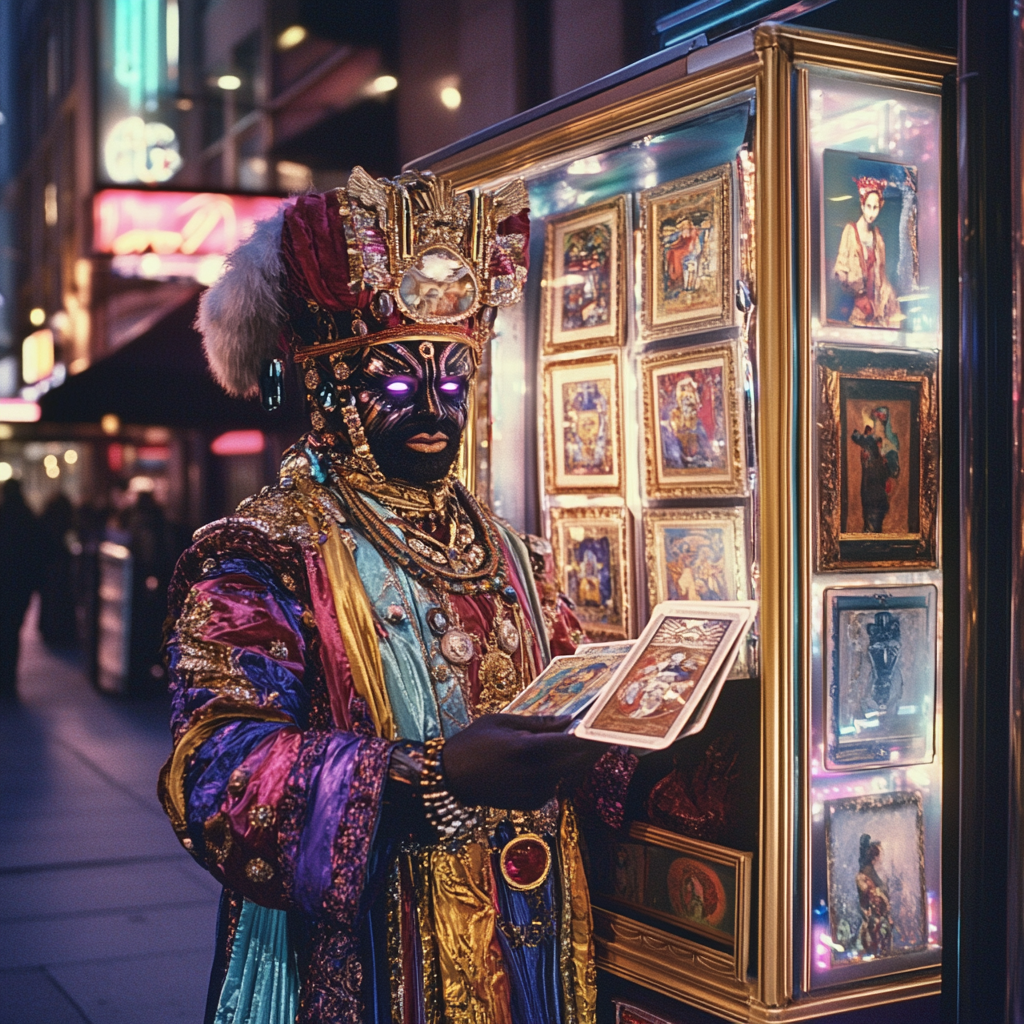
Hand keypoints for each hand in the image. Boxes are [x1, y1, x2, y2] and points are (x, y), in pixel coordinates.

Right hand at [442, 714, 606, 809]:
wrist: (452, 778)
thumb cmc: (474, 742)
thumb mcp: (504, 721)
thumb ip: (538, 723)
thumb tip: (568, 720)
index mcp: (529, 750)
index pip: (573, 744)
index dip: (593, 736)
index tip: (606, 726)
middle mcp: (536, 774)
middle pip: (578, 762)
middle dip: (593, 748)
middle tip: (603, 733)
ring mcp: (535, 793)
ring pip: (569, 774)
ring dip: (577, 759)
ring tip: (582, 742)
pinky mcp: (532, 804)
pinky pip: (556, 784)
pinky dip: (560, 772)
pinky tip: (555, 759)